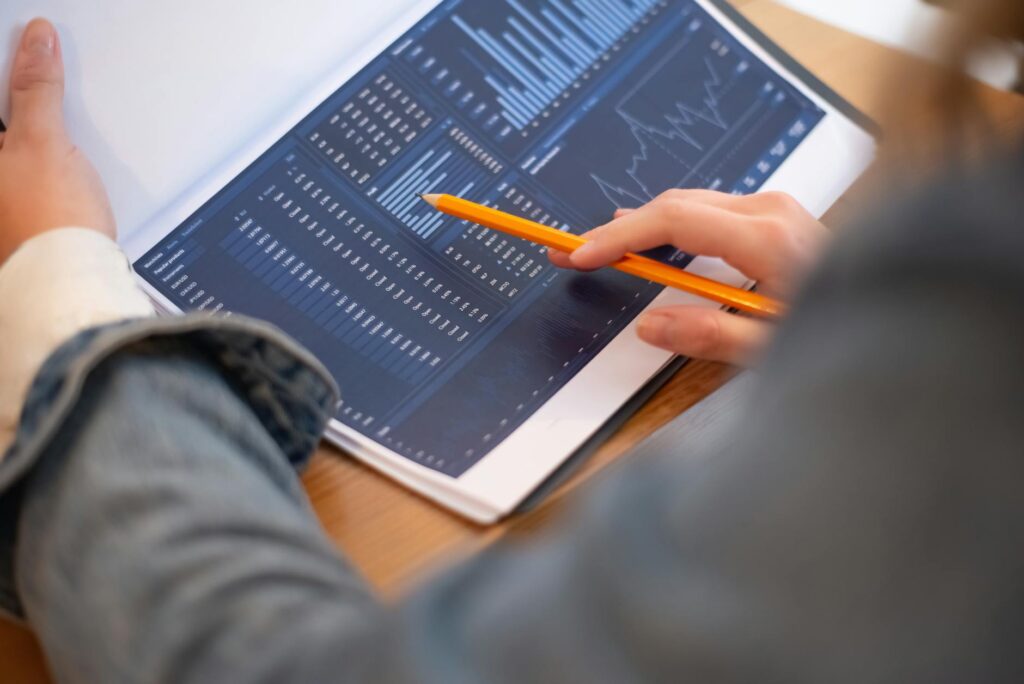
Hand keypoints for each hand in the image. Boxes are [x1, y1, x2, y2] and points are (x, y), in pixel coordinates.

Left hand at [0, 18, 113, 264]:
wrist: (74, 280)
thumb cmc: (49, 223)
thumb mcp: (42, 140)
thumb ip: (35, 88)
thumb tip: (36, 42)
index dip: (11, 79)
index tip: (29, 65)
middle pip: (3, 127)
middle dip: (19, 108)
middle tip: (40, 91)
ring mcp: (0, 199)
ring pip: (12, 149)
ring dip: (29, 131)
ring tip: (50, 130)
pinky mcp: (15, 214)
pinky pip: (22, 171)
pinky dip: (40, 158)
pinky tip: (57, 164)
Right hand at [549, 189, 827, 364]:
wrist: (894, 315)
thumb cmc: (845, 333)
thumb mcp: (776, 350)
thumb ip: (711, 338)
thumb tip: (651, 325)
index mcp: (767, 237)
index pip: (672, 220)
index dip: (619, 237)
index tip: (580, 254)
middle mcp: (770, 211)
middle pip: (674, 204)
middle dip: (618, 228)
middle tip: (572, 251)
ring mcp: (775, 209)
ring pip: (690, 202)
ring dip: (642, 223)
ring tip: (599, 247)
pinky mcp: (776, 217)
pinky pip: (708, 209)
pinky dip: (670, 223)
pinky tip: (649, 236)